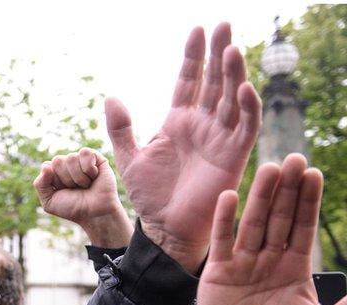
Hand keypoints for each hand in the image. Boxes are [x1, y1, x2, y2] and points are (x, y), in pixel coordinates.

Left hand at [34, 148, 132, 247]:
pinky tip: (94, 176)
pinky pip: (85, 152)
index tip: (63, 191)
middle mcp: (67, 165)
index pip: (47, 166)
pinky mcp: (96, 158)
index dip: (54, 181)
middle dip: (66, 179)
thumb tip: (46, 165)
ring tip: (86, 185)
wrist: (95, 214)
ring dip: (78, 177)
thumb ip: (40, 184)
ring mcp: (81, 160)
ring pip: (71, 157)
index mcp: (54, 172)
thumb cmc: (73, 208)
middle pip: (58, 160)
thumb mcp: (49, 201)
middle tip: (75, 188)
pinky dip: (88, 168)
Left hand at [106, 23, 260, 272]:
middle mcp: (202, 125)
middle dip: (219, 53)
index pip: (189, 80)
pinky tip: (243, 88)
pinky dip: (246, 108)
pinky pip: (244, 127)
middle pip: (214, 81)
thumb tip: (110, 97)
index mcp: (178, 121)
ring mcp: (219, 138)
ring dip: (234, 74)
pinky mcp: (233, 156)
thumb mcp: (129, 157)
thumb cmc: (150, 195)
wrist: (164, 228)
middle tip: (225, 24)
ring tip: (232, 48)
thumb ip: (121, 127)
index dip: (194, 56)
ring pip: (231, 99)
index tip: (197, 29)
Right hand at [194, 155, 346, 304]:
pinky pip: (223, 239)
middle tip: (295, 159)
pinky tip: (230, 196)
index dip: (309, 201)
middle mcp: (269, 257)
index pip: (304, 227)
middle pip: (281, 217)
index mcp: (294, 266)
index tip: (315, 174)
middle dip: (288, 189)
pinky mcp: (220, 269)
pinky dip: (225, 219)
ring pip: (255, 222)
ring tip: (269, 168)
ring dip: (261, 196)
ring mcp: (244, 260)